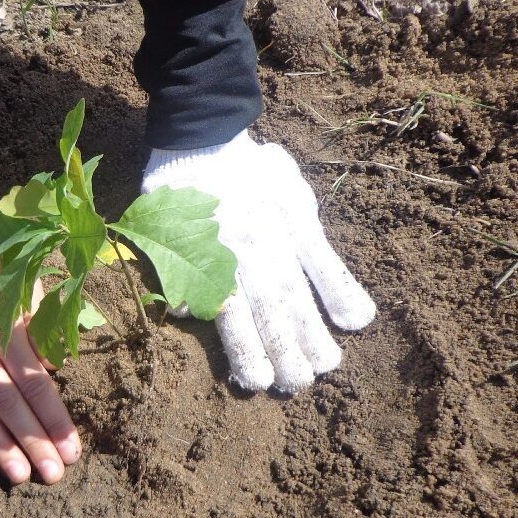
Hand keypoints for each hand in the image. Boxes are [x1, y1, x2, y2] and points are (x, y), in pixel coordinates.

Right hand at [0, 248, 80, 483]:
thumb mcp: (21, 287)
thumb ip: (39, 328)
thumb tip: (56, 368)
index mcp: (4, 327)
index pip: (33, 382)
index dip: (54, 418)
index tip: (72, 448)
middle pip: (7, 402)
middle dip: (32, 441)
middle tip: (53, 474)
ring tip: (19, 475)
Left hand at [141, 131, 375, 392]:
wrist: (202, 132)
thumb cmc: (177, 188)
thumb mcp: (161, 228)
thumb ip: (173, 270)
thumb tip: (182, 309)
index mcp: (208, 260)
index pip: (230, 315)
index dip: (245, 349)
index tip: (258, 381)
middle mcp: (243, 252)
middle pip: (268, 311)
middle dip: (284, 352)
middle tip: (297, 385)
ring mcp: (276, 234)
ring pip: (295, 291)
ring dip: (311, 331)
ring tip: (325, 366)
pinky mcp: (298, 215)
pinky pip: (322, 256)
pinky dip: (340, 287)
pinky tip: (357, 320)